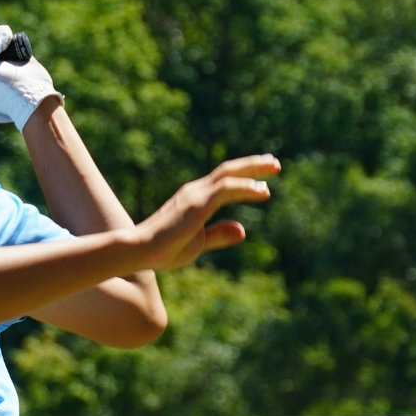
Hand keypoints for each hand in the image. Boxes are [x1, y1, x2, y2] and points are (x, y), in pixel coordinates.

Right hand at [134, 156, 281, 270]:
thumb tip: (243, 230)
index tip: (264, 180)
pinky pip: (226, 189)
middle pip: (228, 170)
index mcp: (194, 199)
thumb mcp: (199, 244)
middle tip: (275, 164)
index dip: (244, 176)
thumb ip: (219, 235)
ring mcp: (195, 195)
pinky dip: (246, 188)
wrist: (140, 251)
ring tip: (275, 169)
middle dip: (253, 165)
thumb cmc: (164, 250)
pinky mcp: (197, 203)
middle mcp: (194, 191)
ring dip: (254, 170)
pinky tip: (262, 192)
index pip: (222, 181)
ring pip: (229, 174)